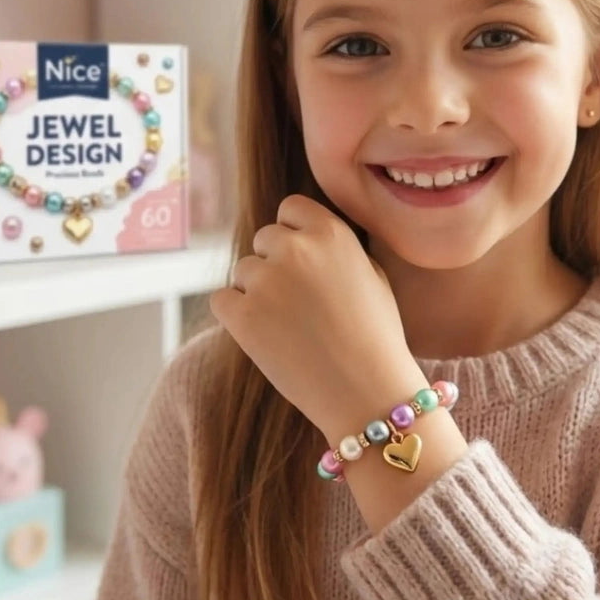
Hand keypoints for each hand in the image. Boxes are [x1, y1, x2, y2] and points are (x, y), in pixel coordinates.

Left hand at [210, 195, 424, 439]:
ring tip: (289, 326)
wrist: (368, 391)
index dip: (294, 233)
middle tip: (297, 302)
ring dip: (257, 292)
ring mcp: (266, 281)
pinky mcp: (242, 315)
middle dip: (275, 264)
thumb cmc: (376, 337)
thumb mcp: (372, 276)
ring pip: (243, 271)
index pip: (290, 208)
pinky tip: (266, 336)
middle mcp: (296, 248)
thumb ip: (336, 248)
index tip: (303, 262)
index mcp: (331, 233)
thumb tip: (305, 235)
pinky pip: (223, 300)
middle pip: (264, 239)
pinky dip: (237, 316)